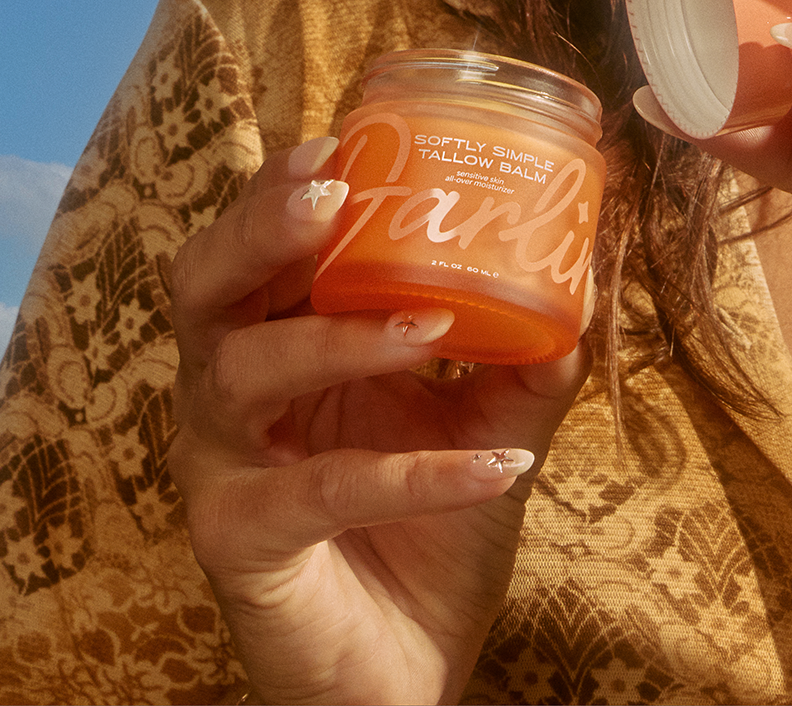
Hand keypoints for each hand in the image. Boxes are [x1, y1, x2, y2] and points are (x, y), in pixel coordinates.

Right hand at [168, 137, 590, 705]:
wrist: (404, 672)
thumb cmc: (426, 531)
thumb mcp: (487, 420)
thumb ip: (525, 347)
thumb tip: (586, 264)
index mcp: (275, 339)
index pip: (255, 243)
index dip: (282, 189)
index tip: (339, 140)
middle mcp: (229, 392)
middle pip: (205, 285)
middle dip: (259, 228)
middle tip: (330, 194)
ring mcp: (225, 469)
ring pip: (246, 375)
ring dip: (342, 337)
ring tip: (434, 323)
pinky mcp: (242, 545)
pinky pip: (321, 494)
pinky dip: (414, 472)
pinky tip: (495, 466)